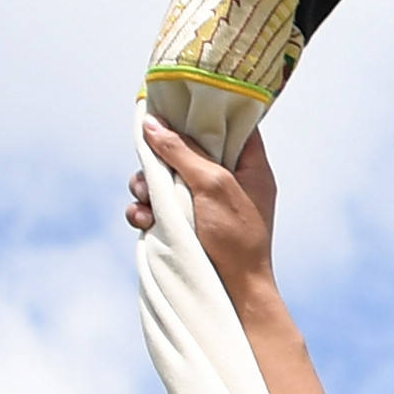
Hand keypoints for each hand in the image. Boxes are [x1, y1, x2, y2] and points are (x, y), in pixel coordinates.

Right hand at [129, 120, 287, 317]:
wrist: (234, 293)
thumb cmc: (236, 237)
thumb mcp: (212, 185)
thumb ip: (182, 150)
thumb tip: (152, 121)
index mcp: (250, 166)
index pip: (232, 124)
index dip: (205, 110)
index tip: (176, 100)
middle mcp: (227, 181)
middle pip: (186, 148)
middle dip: (161, 156)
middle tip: (150, 163)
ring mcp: (203, 203)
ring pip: (164, 177)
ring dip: (146, 184)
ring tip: (145, 197)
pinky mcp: (183, 224)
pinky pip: (156, 206)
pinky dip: (145, 210)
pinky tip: (143, 219)